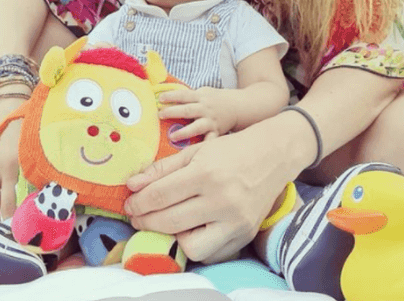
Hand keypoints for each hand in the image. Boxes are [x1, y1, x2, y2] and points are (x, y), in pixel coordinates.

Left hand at [123, 126, 290, 262]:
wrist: (273, 155)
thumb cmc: (231, 151)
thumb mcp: (195, 152)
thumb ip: (162, 169)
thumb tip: (132, 186)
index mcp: (206, 174)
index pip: (160, 196)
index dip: (138, 203)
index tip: (130, 205)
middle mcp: (222, 199)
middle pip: (170, 222)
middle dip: (146, 222)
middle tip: (138, 217)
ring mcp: (235, 220)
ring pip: (192, 247)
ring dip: (174, 239)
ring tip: (169, 225)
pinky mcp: (245, 233)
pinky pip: (213, 253)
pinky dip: (197, 245)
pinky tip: (191, 230)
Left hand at [159, 87, 234, 141]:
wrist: (239, 106)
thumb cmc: (216, 99)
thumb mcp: (203, 92)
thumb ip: (188, 95)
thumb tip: (165, 94)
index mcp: (200, 97)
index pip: (183, 95)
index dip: (171, 96)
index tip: (159, 98)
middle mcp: (205, 109)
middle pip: (187, 110)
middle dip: (173, 112)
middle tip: (160, 115)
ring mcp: (210, 121)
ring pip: (196, 126)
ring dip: (184, 132)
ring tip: (173, 136)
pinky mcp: (216, 132)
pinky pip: (210, 140)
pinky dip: (205, 146)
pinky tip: (197, 155)